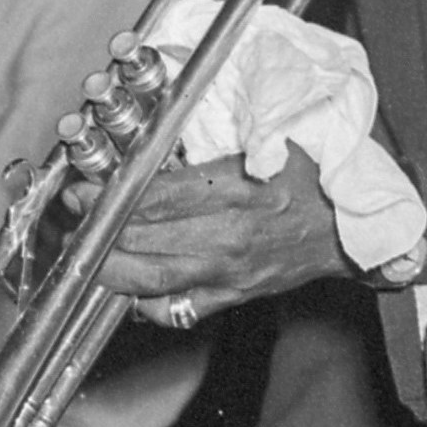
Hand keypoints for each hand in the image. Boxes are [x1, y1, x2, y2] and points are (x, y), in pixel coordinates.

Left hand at [97, 148, 354, 324]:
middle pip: (142, 240)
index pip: (153, 198)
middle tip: (73, 214)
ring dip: (108, 268)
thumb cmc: (315, 178)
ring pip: (149, 280)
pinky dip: (143, 302)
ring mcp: (227, 275)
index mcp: (235, 193)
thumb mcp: (275, 137)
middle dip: (97, 229)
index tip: (84, 189)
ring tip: (85, 253)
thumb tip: (165, 116)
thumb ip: (223, 128)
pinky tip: (126, 285)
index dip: (110, 196)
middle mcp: (227, 239)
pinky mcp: (231, 297)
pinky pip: (175, 310)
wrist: (352, 231)